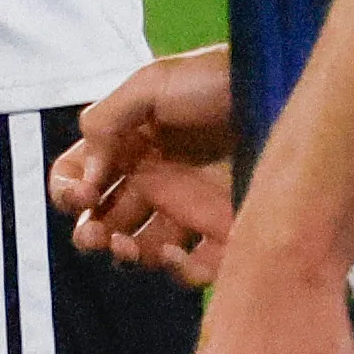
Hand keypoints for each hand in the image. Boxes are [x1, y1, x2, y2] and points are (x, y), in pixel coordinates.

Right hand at [51, 44, 234, 285]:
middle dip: (89, 234)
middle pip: (105, 220)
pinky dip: (176, 271)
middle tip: (95, 236)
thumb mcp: (152, 83)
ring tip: (127, 248)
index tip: (82, 196)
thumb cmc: (218, 82)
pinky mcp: (226, 234)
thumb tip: (85, 169)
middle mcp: (156, 181)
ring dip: (124, 256)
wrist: (285, 92)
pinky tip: (174, 253)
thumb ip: (107, 119)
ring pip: (141, 251)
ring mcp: (190, 210)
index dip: (68, 192)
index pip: (80, 176)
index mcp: (132, 146)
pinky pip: (194, 269)